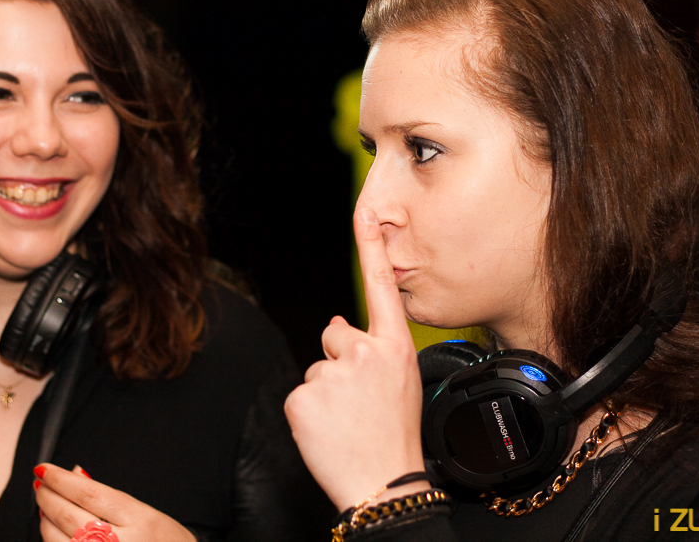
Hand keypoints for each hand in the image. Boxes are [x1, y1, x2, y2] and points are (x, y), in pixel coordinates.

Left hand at [34, 463, 195, 541]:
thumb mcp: (144, 513)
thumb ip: (109, 496)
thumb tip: (77, 474)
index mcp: (139, 519)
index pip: (89, 493)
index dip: (62, 479)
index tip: (44, 469)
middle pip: (70, 514)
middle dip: (48, 495)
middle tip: (40, 483)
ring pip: (57, 538)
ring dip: (45, 517)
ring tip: (44, 503)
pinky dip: (50, 538)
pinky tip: (49, 528)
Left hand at [284, 208, 428, 511]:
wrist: (383, 485)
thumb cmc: (394, 438)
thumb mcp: (399, 386)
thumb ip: (373, 350)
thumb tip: (337, 323)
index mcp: (394, 348)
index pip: (382, 288)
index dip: (373, 248)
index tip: (365, 213)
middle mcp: (365, 353)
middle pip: (333, 335)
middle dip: (337, 362)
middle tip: (358, 403)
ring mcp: (332, 374)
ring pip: (315, 370)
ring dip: (325, 395)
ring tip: (347, 423)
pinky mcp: (302, 395)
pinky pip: (298, 395)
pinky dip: (308, 414)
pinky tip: (328, 431)